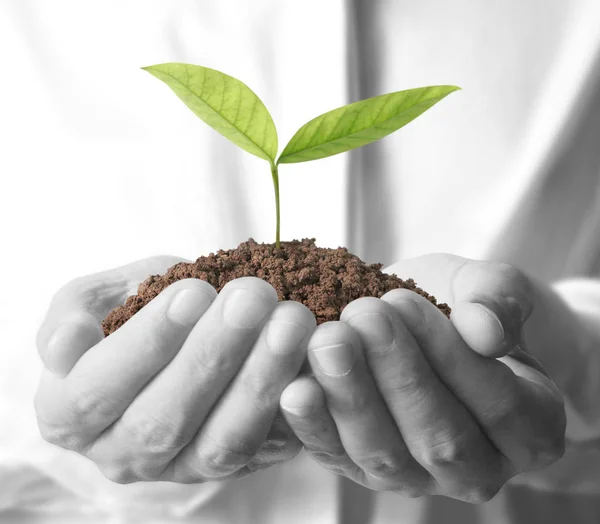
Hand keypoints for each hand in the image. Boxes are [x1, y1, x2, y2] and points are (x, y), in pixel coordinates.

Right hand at [35, 256, 315, 482]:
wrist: (173, 338)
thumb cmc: (130, 314)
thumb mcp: (94, 300)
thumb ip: (73, 314)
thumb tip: (67, 344)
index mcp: (70, 415)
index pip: (97, 391)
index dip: (146, 343)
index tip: (194, 291)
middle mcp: (121, 455)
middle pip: (164, 420)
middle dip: (214, 354)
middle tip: (254, 296)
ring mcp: (181, 468)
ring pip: (222, 442)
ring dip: (261, 380)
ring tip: (291, 320)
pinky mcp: (233, 467)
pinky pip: (266, 448)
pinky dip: (293, 408)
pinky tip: (313, 363)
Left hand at [280, 254, 565, 502]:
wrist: (423, 323)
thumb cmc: (463, 307)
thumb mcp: (489, 287)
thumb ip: (498, 300)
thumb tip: (485, 330)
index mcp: (530, 428)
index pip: (500, 404)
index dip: (450, 355)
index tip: (405, 302)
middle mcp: (477, 469)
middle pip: (440, 439)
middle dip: (396, 375)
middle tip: (361, 316)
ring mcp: (417, 477)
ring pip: (385, 455)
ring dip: (352, 397)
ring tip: (327, 341)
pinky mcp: (363, 469)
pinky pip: (338, 457)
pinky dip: (314, 426)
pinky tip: (295, 387)